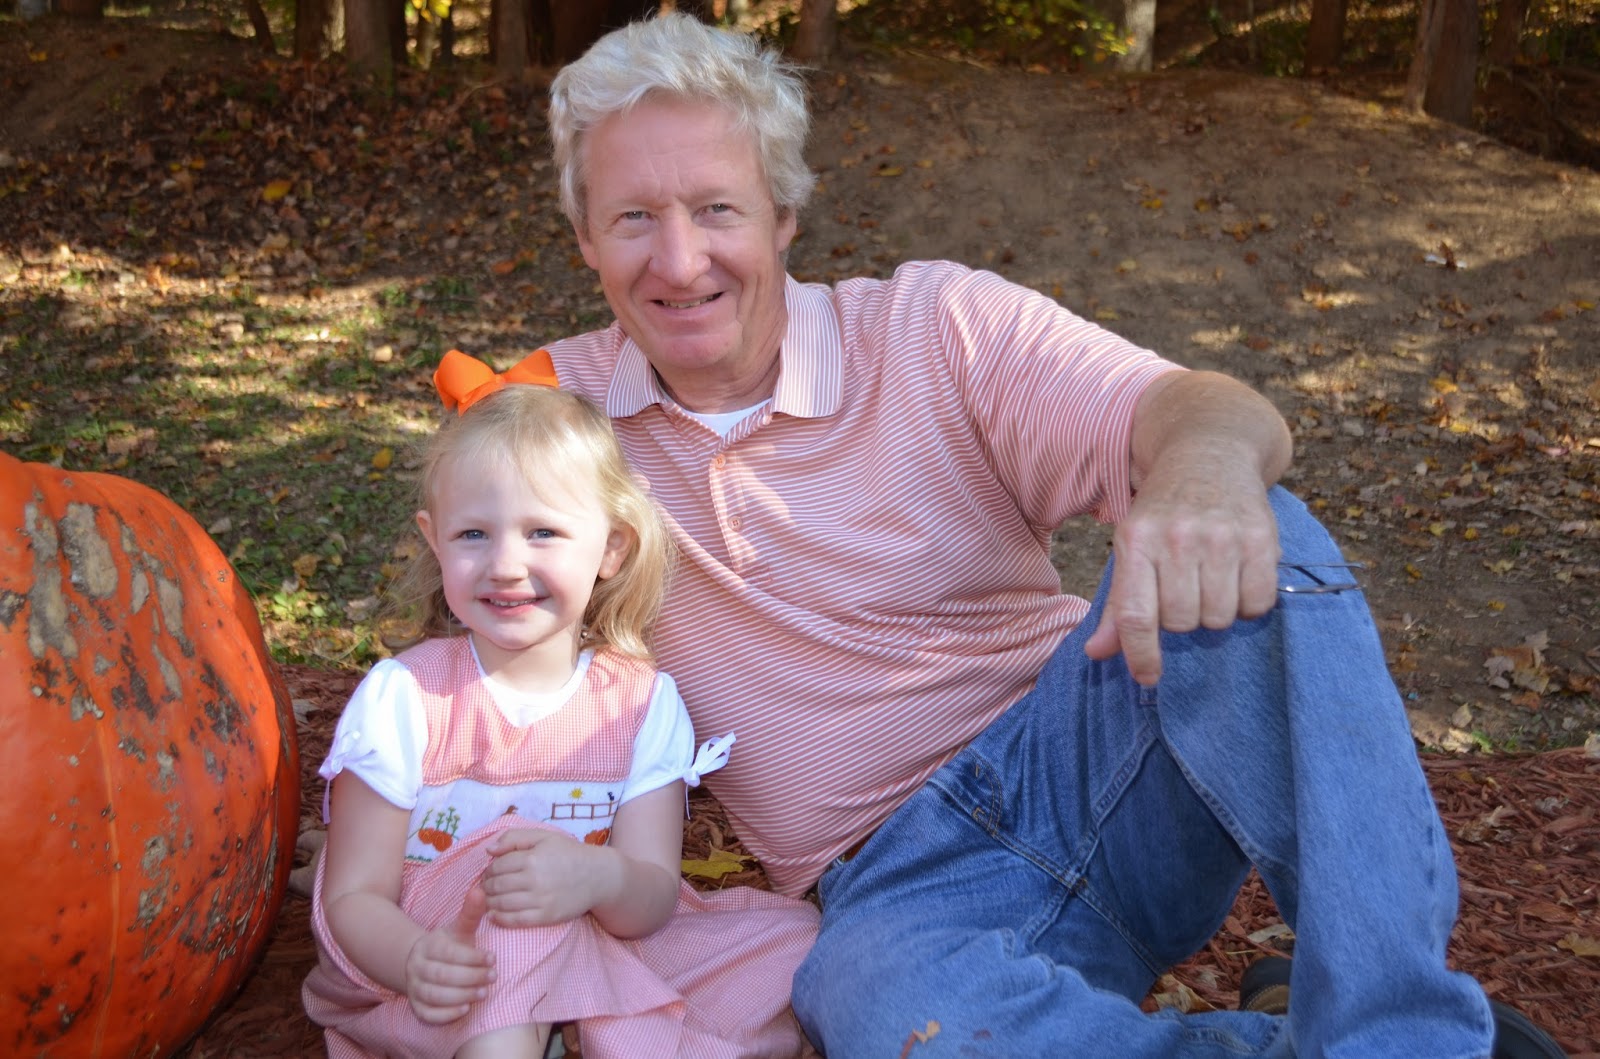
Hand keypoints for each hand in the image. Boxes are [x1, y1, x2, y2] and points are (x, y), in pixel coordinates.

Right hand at [404, 885, 495, 1023]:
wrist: (424, 965)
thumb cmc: (449, 947)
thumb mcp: (459, 929)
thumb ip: (470, 912)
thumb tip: (480, 889)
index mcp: (428, 946)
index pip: (449, 953)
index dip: (472, 957)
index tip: (493, 958)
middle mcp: (417, 967)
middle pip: (442, 975)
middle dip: (470, 977)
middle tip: (493, 977)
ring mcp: (415, 988)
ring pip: (435, 995)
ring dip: (461, 995)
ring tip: (484, 993)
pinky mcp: (417, 1007)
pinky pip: (427, 1014)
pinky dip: (445, 1014)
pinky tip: (464, 1008)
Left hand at [481, 828, 614, 927]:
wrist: (598, 876)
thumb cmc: (569, 854)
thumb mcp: (544, 836)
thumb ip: (514, 838)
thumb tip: (488, 851)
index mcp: (532, 858)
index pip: (497, 866)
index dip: (488, 870)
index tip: (488, 873)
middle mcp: (534, 880)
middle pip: (496, 885)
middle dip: (486, 886)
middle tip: (485, 887)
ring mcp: (540, 900)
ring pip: (502, 903)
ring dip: (489, 902)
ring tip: (488, 899)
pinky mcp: (546, 917)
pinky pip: (515, 920)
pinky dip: (500, 918)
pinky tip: (495, 915)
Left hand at [1083, 466, 1279, 684]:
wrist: (1210, 453)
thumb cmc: (1164, 511)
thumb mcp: (1131, 547)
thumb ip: (1118, 605)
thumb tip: (1096, 653)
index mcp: (1136, 541)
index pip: (1135, 616)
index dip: (1140, 655)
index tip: (1148, 677)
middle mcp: (1176, 538)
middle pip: (1182, 622)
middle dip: (1183, 619)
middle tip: (1185, 589)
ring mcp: (1220, 537)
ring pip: (1219, 618)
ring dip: (1216, 612)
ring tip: (1211, 579)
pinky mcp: (1260, 537)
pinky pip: (1257, 603)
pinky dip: (1249, 603)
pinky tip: (1238, 576)